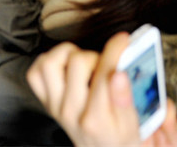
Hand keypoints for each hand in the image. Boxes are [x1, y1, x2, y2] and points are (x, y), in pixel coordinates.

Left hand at [27, 33, 176, 146]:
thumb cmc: (124, 138)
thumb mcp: (139, 126)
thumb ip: (133, 101)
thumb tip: (120, 75)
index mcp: (98, 120)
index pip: (105, 74)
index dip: (116, 50)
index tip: (124, 40)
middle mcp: (73, 113)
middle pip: (78, 61)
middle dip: (97, 55)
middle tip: (110, 65)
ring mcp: (57, 107)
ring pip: (52, 62)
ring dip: (70, 55)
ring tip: (87, 64)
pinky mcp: (47, 103)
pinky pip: (38, 72)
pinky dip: (51, 62)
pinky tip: (69, 67)